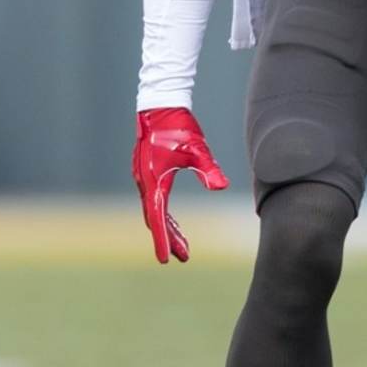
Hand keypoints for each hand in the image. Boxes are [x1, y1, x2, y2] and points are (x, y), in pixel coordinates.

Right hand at [133, 108, 229, 262]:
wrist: (160, 106)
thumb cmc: (178, 126)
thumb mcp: (197, 148)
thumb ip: (208, 168)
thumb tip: (220, 186)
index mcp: (154, 181)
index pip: (158, 219)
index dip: (163, 241)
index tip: (166, 260)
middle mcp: (145, 183)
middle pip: (156, 219)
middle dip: (169, 239)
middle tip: (183, 257)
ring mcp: (145, 178)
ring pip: (155, 211)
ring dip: (168, 228)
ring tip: (182, 246)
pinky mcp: (149, 173)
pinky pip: (156, 201)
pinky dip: (164, 215)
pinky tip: (173, 223)